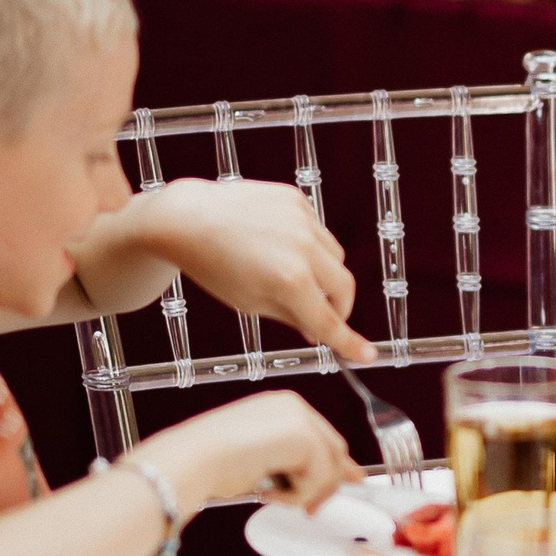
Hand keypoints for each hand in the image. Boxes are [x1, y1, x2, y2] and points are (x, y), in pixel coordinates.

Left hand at [141, 178, 374, 365]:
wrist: (186, 219)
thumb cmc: (213, 266)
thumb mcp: (251, 303)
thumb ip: (293, 316)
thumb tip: (320, 329)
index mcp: (291, 282)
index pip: (329, 321)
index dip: (349, 342)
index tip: (368, 356)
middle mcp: (304, 249)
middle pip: (344, 287)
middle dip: (338, 306)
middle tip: (320, 315)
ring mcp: (302, 220)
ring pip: (335, 257)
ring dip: (323, 273)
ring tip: (287, 273)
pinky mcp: (297, 200)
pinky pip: (318, 230)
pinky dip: (308, 245)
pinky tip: (276, 245)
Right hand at [151, 391, 364, 513]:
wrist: (192, 459)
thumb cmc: (213, 463)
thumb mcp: (263, 462)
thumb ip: (296, 465)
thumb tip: (329, 479)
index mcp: (283, 408)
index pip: (323, 437)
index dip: (333, 466)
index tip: (339, 486)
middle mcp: (295, 407)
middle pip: (333, 450)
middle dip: (326, 484)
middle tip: (310, 509)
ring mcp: (300, 418)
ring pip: (329, 466)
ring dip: (305, 492)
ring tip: (273, 497)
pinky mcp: (303, 436)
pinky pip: (320, 476)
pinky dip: (297, 494)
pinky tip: (268, 492)